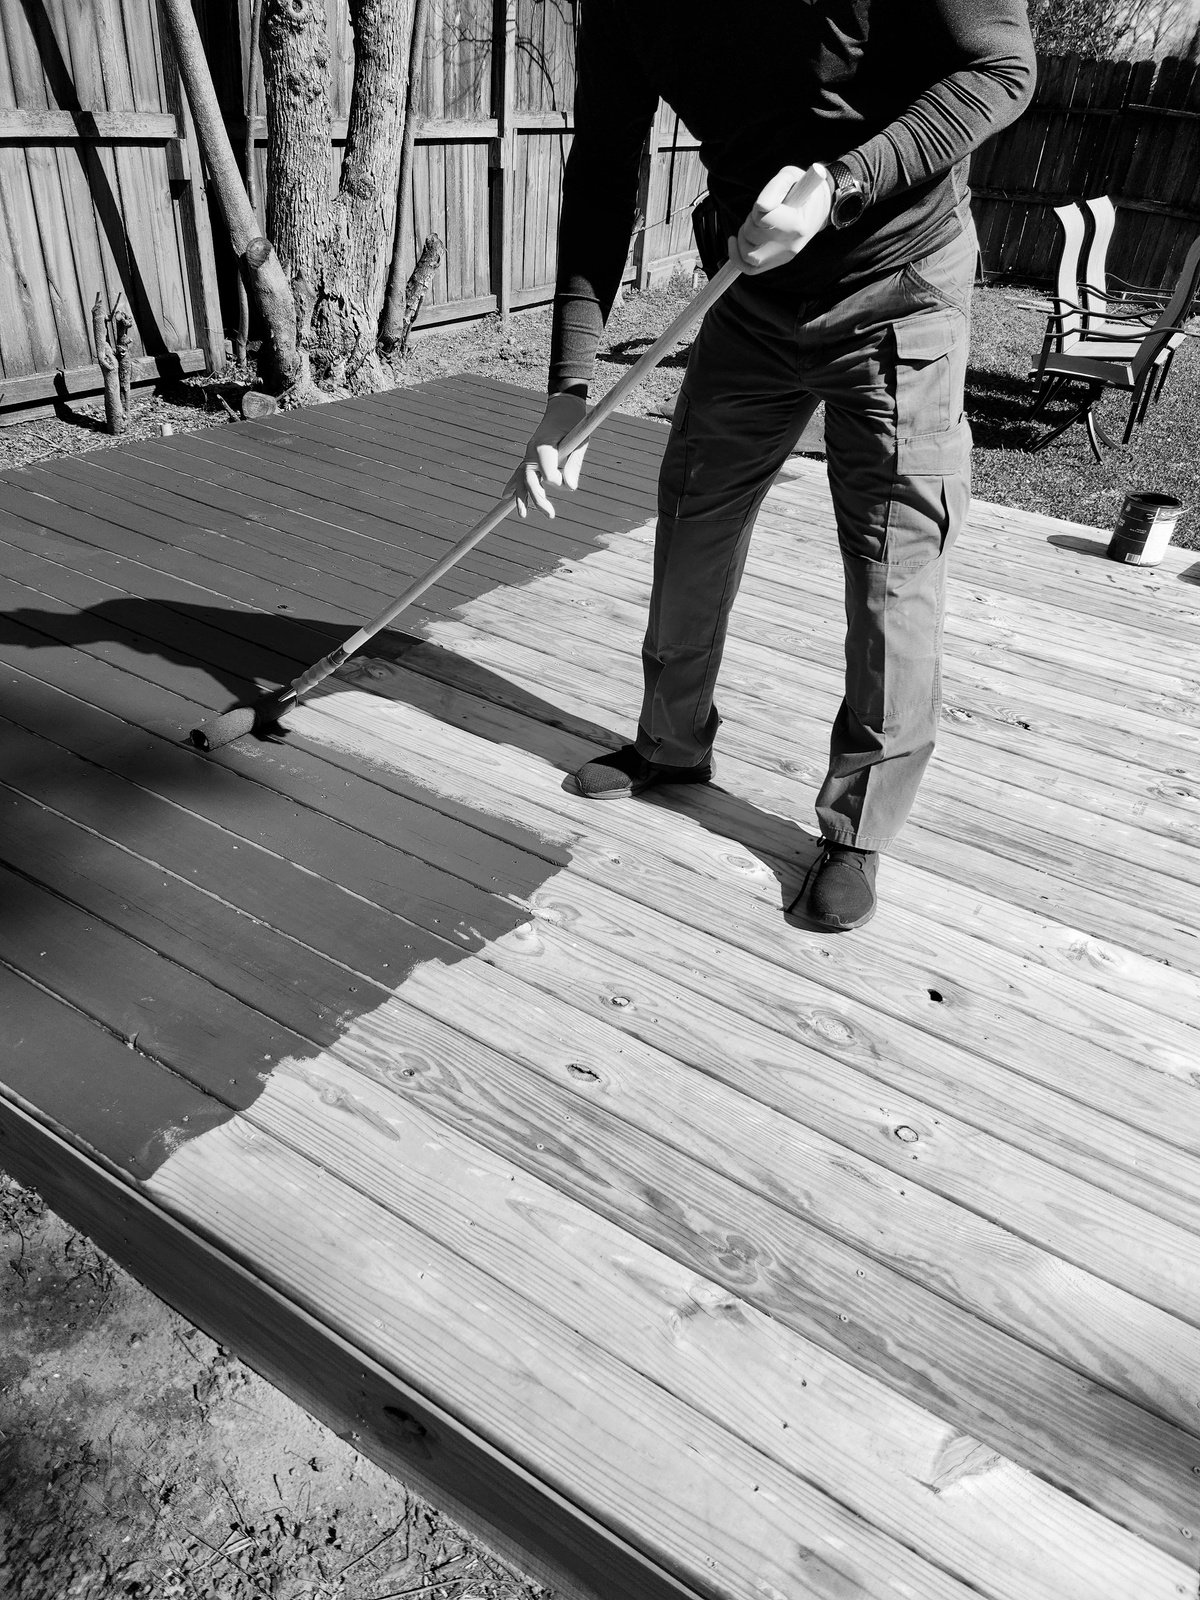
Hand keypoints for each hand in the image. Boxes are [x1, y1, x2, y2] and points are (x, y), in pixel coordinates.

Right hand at [504, 391, 588, 518]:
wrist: (563, 408)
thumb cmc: (574, 424)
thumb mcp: (580, 441)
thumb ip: (575, 464)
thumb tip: (571, 488)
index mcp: (544, 446)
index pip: (546, 473)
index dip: (557, 481)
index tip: (569, 484)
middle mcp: (532, 451)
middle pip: (530, 480)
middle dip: (538, 499)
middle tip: (550, 515)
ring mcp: (529, 454)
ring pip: (521, 479)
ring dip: (522, 497)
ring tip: (523, 515)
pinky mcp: (530, 457)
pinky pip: (519, 473)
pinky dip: (513, 485)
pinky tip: (506, 497)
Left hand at [729, 164, 831, 275]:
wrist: (818, 207)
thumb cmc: (801, 189)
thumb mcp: (790, 176)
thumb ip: (774, 188)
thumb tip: (760, 207)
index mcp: (797, 224)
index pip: (764, 219)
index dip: (758, 206)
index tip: (766, 201)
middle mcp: (791, 244)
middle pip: (753, 236)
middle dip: (749, 220)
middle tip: (760, 212)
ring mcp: (783, 256)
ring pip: (749, 255)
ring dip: (743, 237)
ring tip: (753, 224)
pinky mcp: (776, 261)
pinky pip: (749, 269)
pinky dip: (736, 257)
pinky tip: (734, 241)